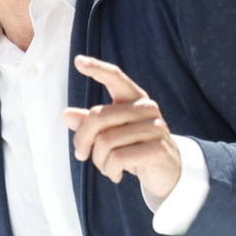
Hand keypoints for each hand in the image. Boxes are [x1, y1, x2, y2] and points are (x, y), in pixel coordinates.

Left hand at [63, 54, 181, 198]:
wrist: (169, 172)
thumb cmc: (136, 148)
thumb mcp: (112, 134)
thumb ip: (90, 123)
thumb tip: (66, 114)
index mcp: (134, 99)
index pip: (115, 77)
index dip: (97, 68)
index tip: (78, 61)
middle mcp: (146, 108)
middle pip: (98, 117)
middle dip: (82, 141)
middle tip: (81, 155)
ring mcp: (154, 127)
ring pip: (105, 142)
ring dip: (99, 161)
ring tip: (106, 167)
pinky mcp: (157, 148)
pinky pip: (118, 158)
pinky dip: (110, 170)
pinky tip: (116, 174)